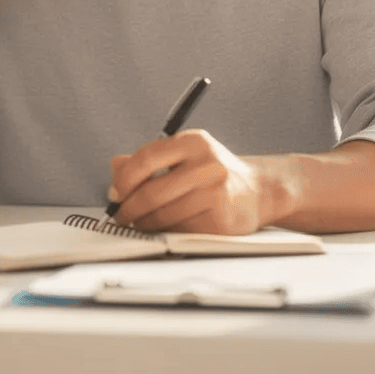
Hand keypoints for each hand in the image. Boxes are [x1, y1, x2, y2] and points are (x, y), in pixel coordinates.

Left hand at [108, 130, 269, 234]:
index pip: (146, 158)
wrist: (259, 193)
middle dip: (129, 208)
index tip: (115, 193)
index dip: (124, 180)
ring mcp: (216, 192)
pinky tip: (166, 227)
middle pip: (152, 192)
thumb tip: (115, 166)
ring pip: (164, 215)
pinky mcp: (221, 219)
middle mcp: (207, 164)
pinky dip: (166, 232)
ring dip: (145, 223)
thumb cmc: (214, 175)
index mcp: (194, 142)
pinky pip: (180, 229)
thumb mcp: (184, 157)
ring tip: (141, 222)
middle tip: (120, 215)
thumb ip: (148, 160)